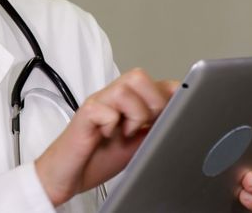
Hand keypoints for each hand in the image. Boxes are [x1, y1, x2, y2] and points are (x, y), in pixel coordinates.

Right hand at [34, 69, 178, 205]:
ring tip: (126, 132)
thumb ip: (157, 127)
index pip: (158, 83)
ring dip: (134, 114)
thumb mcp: (139, 144)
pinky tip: (107, 136)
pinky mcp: (84, 115)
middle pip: (140, 76)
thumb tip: (183, 119)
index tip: (179, 112)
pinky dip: (112, 125)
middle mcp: (113, 97)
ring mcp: (98, 103)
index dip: (172, 95)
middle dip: (153, 103)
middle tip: (145, 127)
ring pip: (125, 87)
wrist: (68, 175)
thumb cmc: (99, 158)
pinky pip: (105, 109)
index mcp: (130, 101)